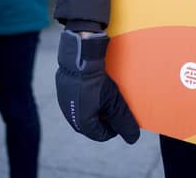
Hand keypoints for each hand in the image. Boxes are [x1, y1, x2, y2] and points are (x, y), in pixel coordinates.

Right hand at [55, 29, 139, 143]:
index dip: (114, 128)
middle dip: (104, 119)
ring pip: (84, 113)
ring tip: (105, 97)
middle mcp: (71, 116)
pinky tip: (94, 89)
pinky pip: (77, 102)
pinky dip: (87, 100)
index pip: (101, 135)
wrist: (79, 58)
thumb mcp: (114, 102)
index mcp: (83, 123)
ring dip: (95, 109)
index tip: (120, 117)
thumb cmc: (96, 81)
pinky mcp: (63, 92)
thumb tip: (132, 138)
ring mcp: (65, 104)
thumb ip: (123, 121)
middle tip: (114, 107)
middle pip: (91, 125)